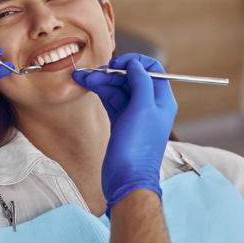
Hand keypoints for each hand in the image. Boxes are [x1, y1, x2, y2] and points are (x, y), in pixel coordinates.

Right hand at [73, 53, 176, 215]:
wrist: (127, 181)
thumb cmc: (137, 148)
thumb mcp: (143, 109)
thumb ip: (141, 83)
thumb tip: (135, 65)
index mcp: (162, 100)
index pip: (151, 69)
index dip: (134, 62)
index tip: (116, 63)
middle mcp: (150, 105)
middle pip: (131, 77)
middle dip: (111, 72)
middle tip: (92, 72)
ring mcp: (134, 114)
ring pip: (118, 88)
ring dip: (101, 81)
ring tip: (82, 77)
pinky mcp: (121, 123)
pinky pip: (111, 100)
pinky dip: (100, 92)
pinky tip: (87, 85)